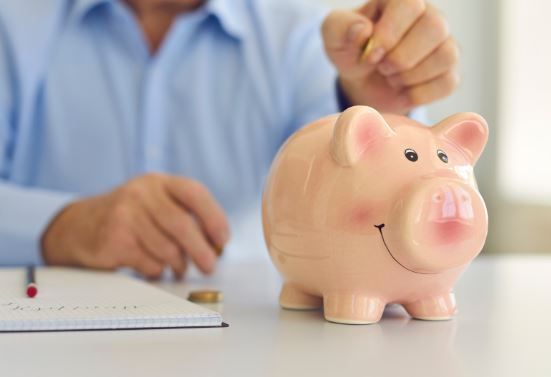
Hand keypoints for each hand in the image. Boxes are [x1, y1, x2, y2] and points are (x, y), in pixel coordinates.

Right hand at [41, 173, 229, 278]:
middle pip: (183, 226)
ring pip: (168, 249)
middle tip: (210, 266)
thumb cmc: (129, 217)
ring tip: (179, 268)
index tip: (223, 240)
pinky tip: (153, 268)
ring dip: (179, 265)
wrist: (78, 226)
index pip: (195, 193)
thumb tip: (216, 245)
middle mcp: (141, 193)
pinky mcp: (114, 239)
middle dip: (202, 251)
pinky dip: (157, 271)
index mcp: (158, 182)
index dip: (215, 218)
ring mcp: (125, 215)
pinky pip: (149, 263)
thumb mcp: (154, 202)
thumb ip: (183, 215)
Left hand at [322, 0, 458, 113]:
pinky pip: (448, 82)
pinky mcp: (449, 72)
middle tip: (382, 68)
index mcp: (400, 2)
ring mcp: (444, 44)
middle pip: (435, 27)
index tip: (370, 55)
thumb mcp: (334, 37)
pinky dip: (420, 94)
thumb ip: (340, 28)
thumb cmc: (351, 52)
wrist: (363, 83)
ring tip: (391, 78)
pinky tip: (403, 90)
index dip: (390, 34)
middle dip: (401, 57)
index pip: (410, 4)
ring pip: (446, 55)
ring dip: (410, 76)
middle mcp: (429, 16)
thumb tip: (362, 30)